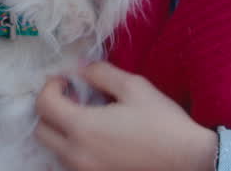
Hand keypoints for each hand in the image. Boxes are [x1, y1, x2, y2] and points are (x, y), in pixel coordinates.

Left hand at [34, 61, 217, 170]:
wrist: (188, 160)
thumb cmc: (162, 122)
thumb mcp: (133, 87)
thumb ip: (100, 73)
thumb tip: (79, 68)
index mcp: (82, 128)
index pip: (43, 105)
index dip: (50, 87)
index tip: (66, 81)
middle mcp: (76, 154)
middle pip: (41, 131)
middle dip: (50, 110)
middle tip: (73, 98)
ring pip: (55, 150)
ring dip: (61, 130)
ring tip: (88, 118)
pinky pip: (71, 163)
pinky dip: (74, 148)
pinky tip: (97, 138)